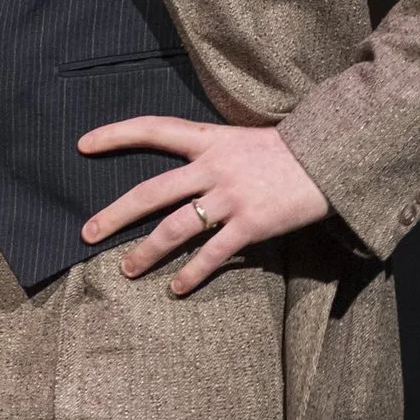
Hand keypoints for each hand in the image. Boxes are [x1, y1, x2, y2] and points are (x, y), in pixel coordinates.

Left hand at [78, 115, 329, 294]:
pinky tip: (174, 289)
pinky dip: (190, 274)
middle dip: (115, 215)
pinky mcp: (252, 224)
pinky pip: (212, 254)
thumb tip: (189, 174)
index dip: (116, 135)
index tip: (83, 144)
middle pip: (151, 192)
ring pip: (175, 229)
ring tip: (126, 270)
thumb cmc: (292, 150)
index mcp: (210, 139)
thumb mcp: (245, 139)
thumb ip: (214, 153)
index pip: (154, 129)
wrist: (335, 155)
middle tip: (87, 234)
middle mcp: (214, 167)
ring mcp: (231, 197)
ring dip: (146, 252)